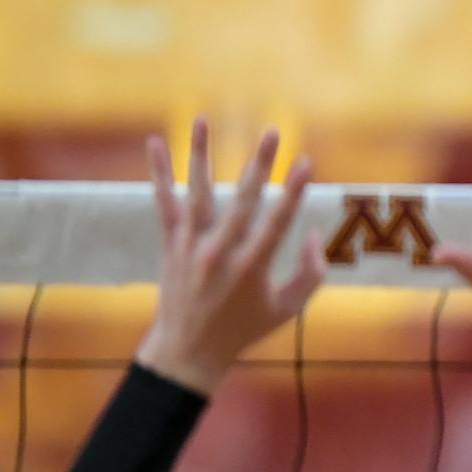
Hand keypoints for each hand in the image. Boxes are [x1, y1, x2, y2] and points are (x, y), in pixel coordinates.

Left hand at [136, 121, 323, 395]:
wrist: (187, 352)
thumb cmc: (245, 329)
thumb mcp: (288, 310)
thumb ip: (311, 273)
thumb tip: (316, 234)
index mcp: (252, 268)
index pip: (278, 221)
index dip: (294, 190)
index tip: (307, 160)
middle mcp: (219, 253)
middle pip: (244, 200)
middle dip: (260, 163)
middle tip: (273, 130)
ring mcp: (191, 247)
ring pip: (198, 192)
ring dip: (201, 154)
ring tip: (203, 120)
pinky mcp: (171, 244)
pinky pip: (165, 202)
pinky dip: (160, 173)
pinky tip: (155, 143)